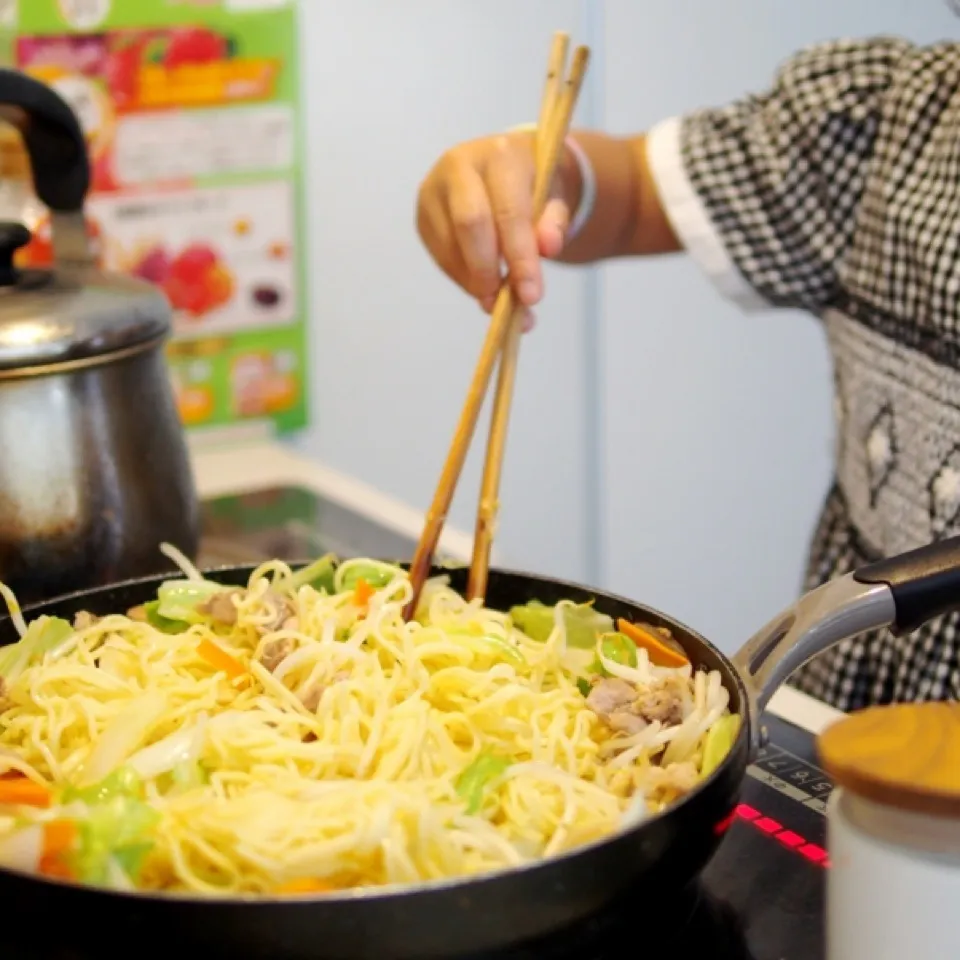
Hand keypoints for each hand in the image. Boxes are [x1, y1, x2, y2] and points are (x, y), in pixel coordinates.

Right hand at [416, 131, 577, 329]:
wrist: (505, 164)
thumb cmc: (533, 185)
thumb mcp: (555, 198)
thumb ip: (555, 223)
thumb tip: (548, 248)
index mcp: (499, 155)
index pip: (508, 211)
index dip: (520, 256)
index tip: (531, 296)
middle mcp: (459, 166)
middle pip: (469, 224)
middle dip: (488, 270)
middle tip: (506, 303)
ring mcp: (434, 191)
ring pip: (450, 247)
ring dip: (474, 282)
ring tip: (498, 299)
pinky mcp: (423, 216)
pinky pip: (440, 257)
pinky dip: (462, 279)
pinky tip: (481, 284)